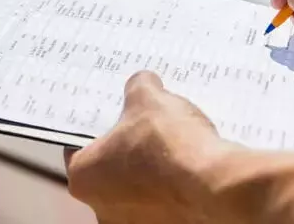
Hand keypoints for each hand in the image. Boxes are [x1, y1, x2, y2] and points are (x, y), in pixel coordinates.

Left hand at [64, 72, 293, 223]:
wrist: (215, 185)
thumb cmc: (169, 143)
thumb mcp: (148, 98)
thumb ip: (138, 87)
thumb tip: (143, 83)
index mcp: (83, 178)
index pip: (78, 148)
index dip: (97, 129)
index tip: (114, 118)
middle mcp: (101, 210)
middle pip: (109, 172)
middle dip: (127, 152)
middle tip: (147, 130)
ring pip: (138, 192)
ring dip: (152, 174)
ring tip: (174, 149)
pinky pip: (165, 205)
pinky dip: (174, 190)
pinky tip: (190, 169)